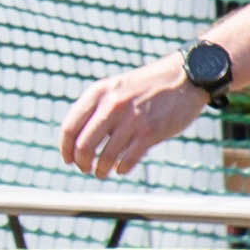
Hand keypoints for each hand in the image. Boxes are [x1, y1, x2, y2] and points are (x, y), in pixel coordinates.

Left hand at [54, 61, 205, 180]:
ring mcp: (132, 119)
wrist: (185, 77)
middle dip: (81, 163)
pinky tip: (120, 169)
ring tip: (101, 173)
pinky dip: (121, 169)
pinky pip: (128, 160)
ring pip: (105, 156)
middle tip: (85, 168)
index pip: (70, 126)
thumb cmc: (147, 86)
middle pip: (84, 145)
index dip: (65, 148)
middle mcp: (112, 105)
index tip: (68, 160)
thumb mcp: (116, 87)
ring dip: (100, 170)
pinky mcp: (150, 132)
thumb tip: (76, 138)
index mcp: (98, 93)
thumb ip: (97, 107)